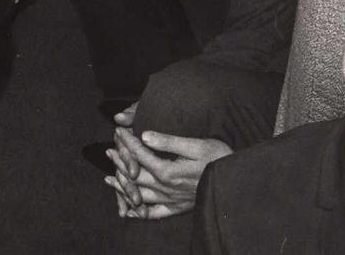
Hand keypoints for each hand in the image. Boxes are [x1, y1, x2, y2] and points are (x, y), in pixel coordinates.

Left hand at [108, 126, 230, 218]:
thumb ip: (169, 142)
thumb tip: (145, 136)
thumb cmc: (218, 158)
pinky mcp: (177, 208)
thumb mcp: (196, 145)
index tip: (118, 131)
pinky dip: (139, 212)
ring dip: (122, 186)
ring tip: (108, 178)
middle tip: (109, 151)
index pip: (140, 154)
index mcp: (167, 170)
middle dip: (120, 161)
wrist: (235, 182)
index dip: (127, 142)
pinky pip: (154, 213)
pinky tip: (130, 211)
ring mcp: (171, 199)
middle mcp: (165, 187)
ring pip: (139, 195)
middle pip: (135, 175)